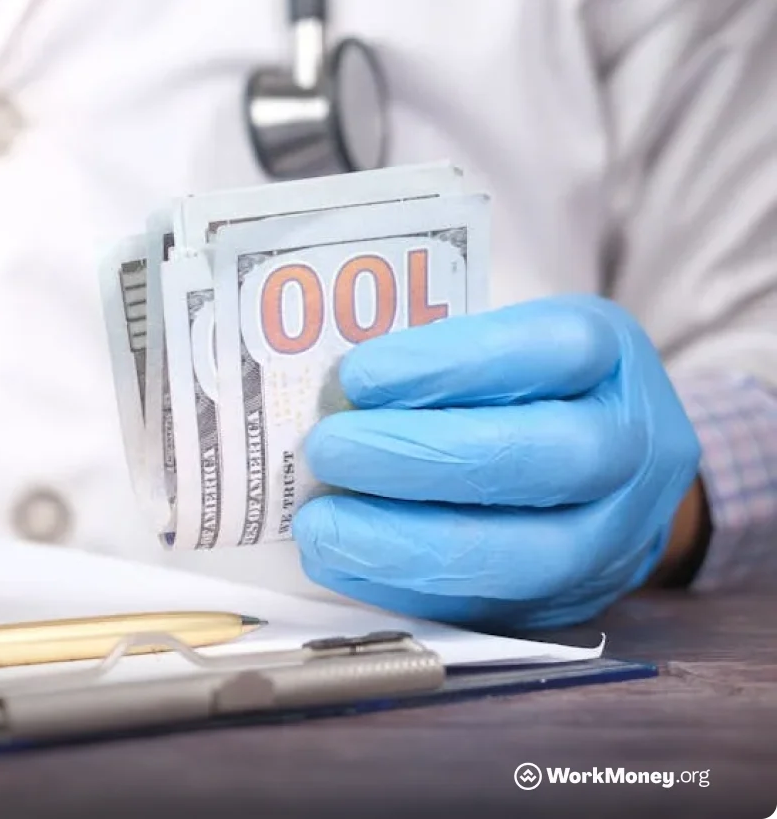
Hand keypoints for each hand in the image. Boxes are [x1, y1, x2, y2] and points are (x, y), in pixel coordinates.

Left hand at [294, 295, 701, 630]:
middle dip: (422, 457)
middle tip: (330, 449)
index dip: (449, 364)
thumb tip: (332, 394)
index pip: (551, 352)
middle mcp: (633, 448)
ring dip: (406, 542)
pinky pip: (491, 608)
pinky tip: (341, 562)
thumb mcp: (509, 347)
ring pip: (526, 554)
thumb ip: (438, 362)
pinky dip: (402, 587)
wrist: (617, 478)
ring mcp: (615, 535)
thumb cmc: (535, 392)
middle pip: (543, 458)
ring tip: (322, 525)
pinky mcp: (574, 602)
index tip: (359, 375)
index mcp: (613, 358)